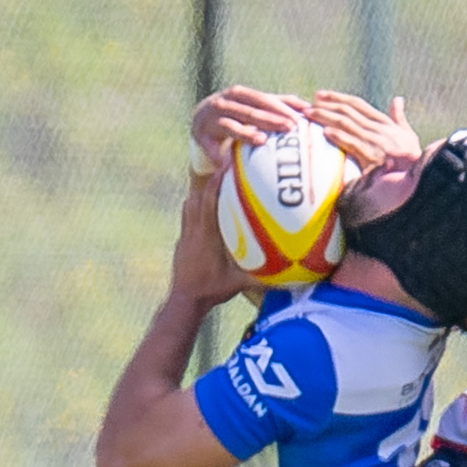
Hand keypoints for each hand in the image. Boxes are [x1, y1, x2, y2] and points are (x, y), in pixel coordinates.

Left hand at [171, 167, 253, 305]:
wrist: (184, 299)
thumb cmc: (210, 291)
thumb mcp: (238, 284)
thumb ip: (261, 278)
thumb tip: (284, 275)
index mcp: (206, 236)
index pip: (209, 201)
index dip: (216, 181)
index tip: (226, 166)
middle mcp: (193, 231)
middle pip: (197, 196)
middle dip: (209, 181)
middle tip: (222, 172)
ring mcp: (185, 235)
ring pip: (189, 205)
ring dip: (200, 194)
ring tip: (213, 188)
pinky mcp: (182, 242)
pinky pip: (187, 218)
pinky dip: (194, 209)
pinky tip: (205, 214)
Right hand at [190, 85, 309, 171]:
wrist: (200, 123)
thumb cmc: (235, 117)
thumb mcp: (254, 109)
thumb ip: (277, 106)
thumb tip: (308, 107)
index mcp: (242, 94)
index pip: (265, 99)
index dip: (282, 106)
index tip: (301, 118)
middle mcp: (227, 101)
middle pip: (251, 108)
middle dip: (270, 117)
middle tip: (288, 127)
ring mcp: (213, 116)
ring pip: (231, 123)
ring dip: (246, 132)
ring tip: (261, 141)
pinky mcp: (201, 133)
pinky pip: (210, 144)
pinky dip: (217, 153)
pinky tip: (226, 164)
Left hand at [308, 91, 421, 169]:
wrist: (422, 180)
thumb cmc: (415, 161)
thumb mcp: (409, 136)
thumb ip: (400, 118)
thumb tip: (397, 100)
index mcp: (385, 123)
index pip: (358, 105)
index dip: (338, 98)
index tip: (321, 95)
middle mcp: (379, 129)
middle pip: (348, 111)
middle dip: (326, 105)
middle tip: (307, 103)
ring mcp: (376, 142)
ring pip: (347, 123)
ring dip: (326, 117)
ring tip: (309, 115)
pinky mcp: (374, 158)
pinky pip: (354, 144)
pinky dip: (340, 137)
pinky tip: (326, 132)